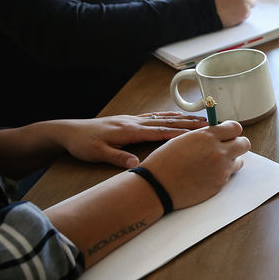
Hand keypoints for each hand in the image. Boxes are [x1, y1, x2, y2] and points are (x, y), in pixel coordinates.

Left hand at [51, 113, 207, 168]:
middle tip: (210, 124)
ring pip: (163, 117)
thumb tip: (136, 164)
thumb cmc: (83, 144)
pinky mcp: (130, 120)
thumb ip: (117, 157)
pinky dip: (169, 115)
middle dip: (189, 123)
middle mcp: (134, 122)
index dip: (181, 133)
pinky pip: (155, 116)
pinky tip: (177, 116)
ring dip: (183, 118)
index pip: (160, 132)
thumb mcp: (97, 154)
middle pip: (167, 121)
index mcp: (129, 131)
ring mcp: (133, 119)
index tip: (199, 135)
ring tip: (202, 119)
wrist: (69, 131)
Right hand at [141, 121, 250, 209]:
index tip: (227, 132)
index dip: (231, 130)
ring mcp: (221, 169)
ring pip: (239, 160)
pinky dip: (222, 173)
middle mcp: (218, 152)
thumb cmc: (164, 162)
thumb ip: (204, 136)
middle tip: (227, 146)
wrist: (157, 186)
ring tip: (213, 162)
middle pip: (244, 143)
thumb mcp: (183, 139)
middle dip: (237, 143)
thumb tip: (216, 133)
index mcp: (207, 136)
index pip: (235, 127)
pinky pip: (229, 175)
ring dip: (231, 159)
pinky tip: (207, 173)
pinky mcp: (220, 184)